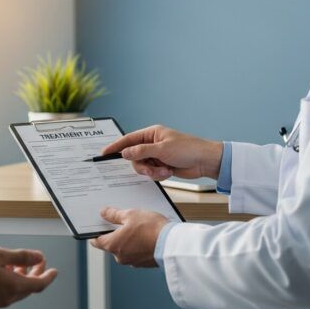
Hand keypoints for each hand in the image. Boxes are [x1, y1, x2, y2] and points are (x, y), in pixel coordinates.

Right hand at [0, 248, 57, 308]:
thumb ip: (21, 257)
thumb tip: (38, 257)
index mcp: (13, 287)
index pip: (39, 284)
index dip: (48, 276)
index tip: (53, 271)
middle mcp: (7, 299)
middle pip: (27, 288)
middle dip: (33, 274)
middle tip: (35, 263)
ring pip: (14, 292)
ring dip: (18, 279)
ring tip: (14, 265)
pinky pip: (2, 295)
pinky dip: (6, 284)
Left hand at [90, 207, 168, 267]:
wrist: (172, 243)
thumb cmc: (151, 229)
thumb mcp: (130, 215)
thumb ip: (114, 214)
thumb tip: (104, 212)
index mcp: (113, 245)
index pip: (96, 241)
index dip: (95, 233)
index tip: (97, 227)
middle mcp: (120, 257)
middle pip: (111, 245)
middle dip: (116, 234)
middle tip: (122, 222)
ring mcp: (133, 262)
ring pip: (125, 249)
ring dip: (128, 240)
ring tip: (138, 227)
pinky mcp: (144, 263)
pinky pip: (136, 253)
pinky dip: (138, 245)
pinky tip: (146, 236)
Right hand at [102, 125, 223, 180]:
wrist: (205, 161)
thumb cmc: (188, 149)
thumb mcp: (162, 149)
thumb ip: (141, 151)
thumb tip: (125, 152)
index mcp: (152, 133)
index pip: (128, 139)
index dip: (116, 146)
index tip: (104, 153)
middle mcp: (153, 143)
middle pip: (134, 156)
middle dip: (142, 165)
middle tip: (150, 169)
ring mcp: (157, 155)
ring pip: (142, 166)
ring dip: (152, 171)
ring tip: (164, 170)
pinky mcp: (162, 165)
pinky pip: (152, 172)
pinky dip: (158, 175)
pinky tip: (168, 172)